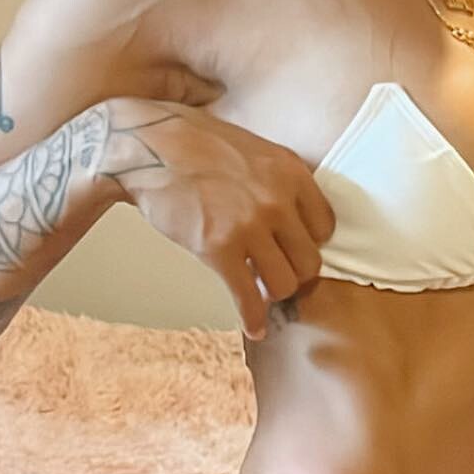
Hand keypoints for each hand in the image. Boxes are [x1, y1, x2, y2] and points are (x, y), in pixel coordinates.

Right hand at [110, 101, 336, 341]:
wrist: (148, 146)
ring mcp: (249, 226)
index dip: (309, 243)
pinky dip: (252, 318)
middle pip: (310, 262)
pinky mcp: (219, 248)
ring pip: (285, 284)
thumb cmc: (197, 145)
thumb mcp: (255, 151)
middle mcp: (277, 200)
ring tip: (259, 290)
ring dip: (272, 293)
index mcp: (290, 173)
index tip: (293, 250)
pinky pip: (248, 297)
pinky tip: (253, 327)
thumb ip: (279, 182)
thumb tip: (292, 220)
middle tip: (275, 273)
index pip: (325, 227)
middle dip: (294, 273)